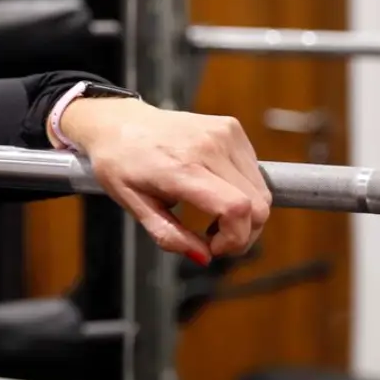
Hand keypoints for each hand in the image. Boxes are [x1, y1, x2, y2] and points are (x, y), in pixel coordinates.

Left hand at [57, 96, 271, 264]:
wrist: (118, 123)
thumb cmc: (120, 163)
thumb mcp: (133, 206)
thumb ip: (168, 235)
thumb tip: (204, 256)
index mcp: (179, 167)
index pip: (236, 207)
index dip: (235, 238)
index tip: (214, 247)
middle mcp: (207, 146)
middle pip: (259, 204)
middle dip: (244, 233)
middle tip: (216, 238)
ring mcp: (223, 133)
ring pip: (261, 190)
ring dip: (246, 212)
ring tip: (213, 214)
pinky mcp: (231, 127)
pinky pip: (254, 171)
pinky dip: (243, 189)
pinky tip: (217, 189)